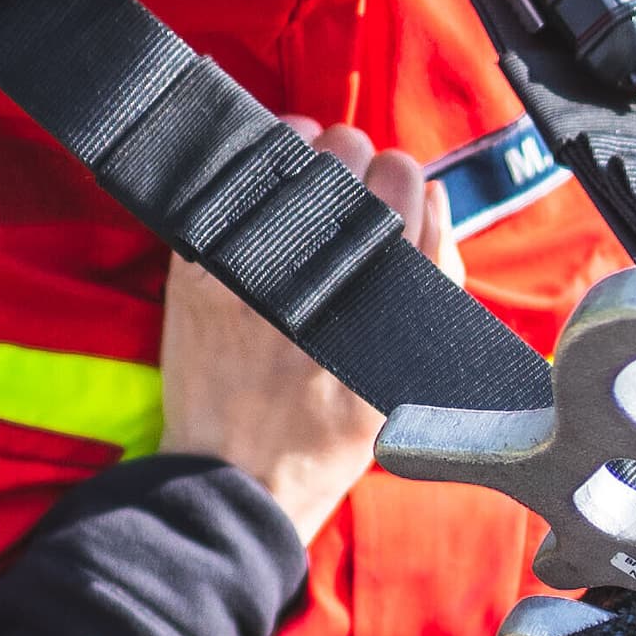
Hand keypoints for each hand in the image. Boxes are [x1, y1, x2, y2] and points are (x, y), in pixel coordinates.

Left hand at [159, 119, 450, 549]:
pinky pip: (231, 181)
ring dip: (305, 155)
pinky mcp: (200, 268)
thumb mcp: (410, 369)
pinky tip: (263, 186)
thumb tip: (431, 194)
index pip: (409, 185)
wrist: (238, 481)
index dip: (402, 182)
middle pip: (352, 155)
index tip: (390, 195)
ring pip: (293, 155)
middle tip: (345, 187)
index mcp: (385, 298)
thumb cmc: (330, 432)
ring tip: (304, 178)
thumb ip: (434, 279)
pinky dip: (252, 169)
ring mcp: (256, 267)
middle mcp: (324, 276)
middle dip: (356, 163)